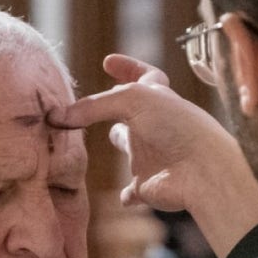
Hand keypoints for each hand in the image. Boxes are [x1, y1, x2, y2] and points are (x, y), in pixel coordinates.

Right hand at [48, 54, 257, 257]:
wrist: (199, 170)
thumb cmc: (175, 126)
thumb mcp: (132, 101)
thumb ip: (93, 107)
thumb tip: (57, 117)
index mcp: (158, 99)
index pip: (144, 76)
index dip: (128, 67)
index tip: (109, 62)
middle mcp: (154, 126)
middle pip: (131, 114)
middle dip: (114, 110)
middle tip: (90, 109)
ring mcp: (151, 155)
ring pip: (131, 149)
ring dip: (121, 144)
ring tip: (97, 144)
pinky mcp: (147, 185)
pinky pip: (133, 191)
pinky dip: (128, 194)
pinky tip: (124, 196)